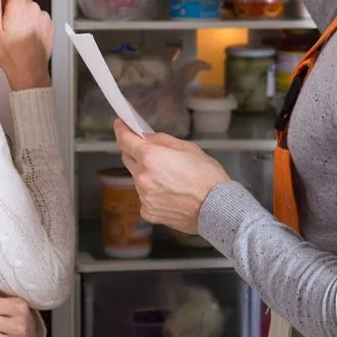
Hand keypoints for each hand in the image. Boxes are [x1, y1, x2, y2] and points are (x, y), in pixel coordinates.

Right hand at [0, 0, 53, 90]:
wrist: (29, 72)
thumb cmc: (10, 54)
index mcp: (19, 7)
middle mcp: (34, 8)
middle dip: (9, 7)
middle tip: (1, 26)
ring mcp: (43, 17)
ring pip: (28, 9)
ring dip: (19, 17)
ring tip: (13, 35)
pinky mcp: (49, 25)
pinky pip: (37, 18)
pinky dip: (30, 24)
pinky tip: (24, 37)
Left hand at [114, 119, 230, 234]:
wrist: (216, 208)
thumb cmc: (207, 177)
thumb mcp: (188, 148)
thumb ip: (162, 141)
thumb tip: (147, 138)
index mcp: (151, 157)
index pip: (125, 140)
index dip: (121, 130)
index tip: (119, 125)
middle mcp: (142, 177)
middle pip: (128, 158)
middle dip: (136, 152)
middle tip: (152, 152)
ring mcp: (143, 196)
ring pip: (137, 178)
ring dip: (146, 174)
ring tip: (170, 178)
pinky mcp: (148, 211)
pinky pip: (144, 196)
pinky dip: (153, 193)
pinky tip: (171, 193)